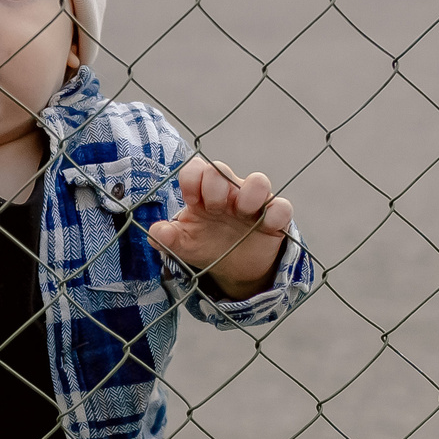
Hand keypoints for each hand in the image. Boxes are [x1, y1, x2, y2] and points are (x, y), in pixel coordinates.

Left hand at [147, 156, 293, 298]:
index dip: (192, 179)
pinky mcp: (275, 219)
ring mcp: (253, 203)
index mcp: (202, 194)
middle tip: (214, 208)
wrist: (235, 268)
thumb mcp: (185, 245)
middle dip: (215, 186)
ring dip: (249, 193)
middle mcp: (228, 192)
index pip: (196, 170)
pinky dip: (277, 213)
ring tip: (242, 212)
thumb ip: (167, 239)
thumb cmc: (207, 245)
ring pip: (258, 181)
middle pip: (222, 171)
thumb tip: (156, 232)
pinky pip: (282, 207)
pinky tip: (267, 226)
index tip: (190, 200)